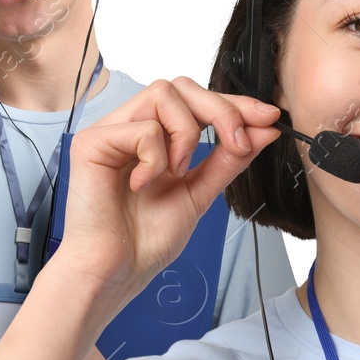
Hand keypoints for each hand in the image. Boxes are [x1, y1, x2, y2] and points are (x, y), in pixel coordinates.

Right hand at [47, 77, 280, 297]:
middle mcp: (132, 126)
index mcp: (156, 137)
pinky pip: (143, 127)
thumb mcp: (200, 193)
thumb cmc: (146, 240)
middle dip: (221, 109)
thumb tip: (264, 129)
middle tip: (237, 143)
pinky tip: (143, 184)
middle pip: (182, 86)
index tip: (268, 117)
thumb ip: (229, 158)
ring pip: (164, 93)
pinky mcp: (92, 142)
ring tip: (176, 172)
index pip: (197, 101)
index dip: (234, 103)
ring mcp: (111, 131)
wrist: (116, 273)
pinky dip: (155, 157)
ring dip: (186, 134)